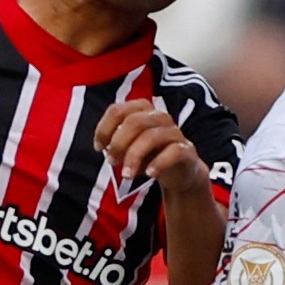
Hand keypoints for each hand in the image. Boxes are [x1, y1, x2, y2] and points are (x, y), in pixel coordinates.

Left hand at [95, 100, 209, 196]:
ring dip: (134, 157)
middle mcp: (159, 116)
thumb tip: (104, 147)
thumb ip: (116, 143)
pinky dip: (159, 163)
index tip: (98, 147)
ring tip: (126, 174)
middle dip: (118, 144)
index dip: (104, 128)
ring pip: (151, 137)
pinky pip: (173, 152)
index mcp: (142, 110)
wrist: (179, 172)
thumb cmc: (150, 155)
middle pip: (134, 122)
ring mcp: (174, 132)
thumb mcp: (129, 147)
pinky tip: (149, 174)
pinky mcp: (186, 150)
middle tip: (111, 162)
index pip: (118, 110)